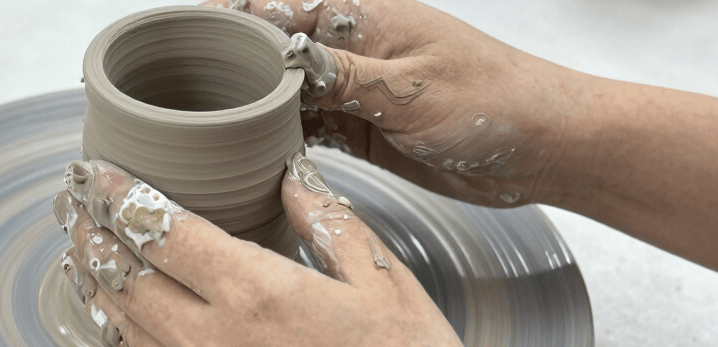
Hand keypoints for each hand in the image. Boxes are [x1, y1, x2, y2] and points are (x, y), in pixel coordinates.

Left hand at [53, 157, 461, 345]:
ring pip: (124, 322)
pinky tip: (113, 311)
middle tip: (69, 202)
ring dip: (94, 278)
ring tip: (77, 246)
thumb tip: (294, 177)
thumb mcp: (383, 283)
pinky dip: (116, 329)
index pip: (164, 230)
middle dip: (91, 232)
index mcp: (256, 292)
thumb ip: (331, 223)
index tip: (94, 172)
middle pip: (127, 274)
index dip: (120, 195)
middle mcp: (214, 337)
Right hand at [200, 0, 591, 207]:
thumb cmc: (496, 100)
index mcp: (363, 17)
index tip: (188, 32)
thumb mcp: (412, 89)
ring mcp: (354, 90)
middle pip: (273, 50)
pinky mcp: (361, 128)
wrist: (543, 145)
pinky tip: (254, 151)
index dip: (232, 16)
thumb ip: (343, 77)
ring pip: (285, 92)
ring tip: (209, 125)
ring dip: (254, 108)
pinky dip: (281, 139)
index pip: (280, 5)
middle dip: (233, 66)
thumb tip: (280, 61)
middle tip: (187, 90)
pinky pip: (307, 127)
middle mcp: (352, 50)